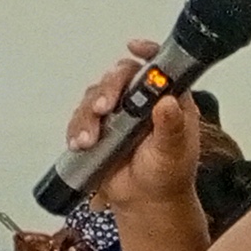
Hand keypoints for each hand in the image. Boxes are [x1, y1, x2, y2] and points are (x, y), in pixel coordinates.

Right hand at [69, 40, 197, 213]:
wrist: (144, 203)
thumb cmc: (167, 176)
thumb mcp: (173, 152)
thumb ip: (171, 127)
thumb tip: (166, 102)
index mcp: (168, 99)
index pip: (159, 67)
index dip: (148, 53)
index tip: (134, 48)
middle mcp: (141, 101)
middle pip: (120, 76)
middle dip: (107, 89)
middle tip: (104, 108)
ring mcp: (118, 113)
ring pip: (95, 96)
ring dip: (88, 114)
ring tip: (89, 139)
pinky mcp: (98, 127)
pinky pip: (81, 117)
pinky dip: (77, 128)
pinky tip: (80, 143)